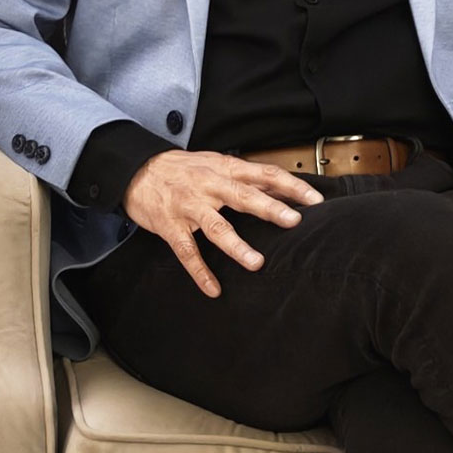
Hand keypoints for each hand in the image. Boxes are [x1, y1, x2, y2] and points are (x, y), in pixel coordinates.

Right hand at [123, 150, 324, 296]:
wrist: (137, 170)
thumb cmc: (183, 169)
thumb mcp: (215, 163)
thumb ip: (246, 176)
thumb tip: (282, 186)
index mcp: (225, 169)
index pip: (264, 173)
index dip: (290, 185)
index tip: (315, 198)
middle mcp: (209, 185)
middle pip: (243, 196)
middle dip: (269, 209)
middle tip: (294, 221)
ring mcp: (189, 206)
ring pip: (216, 227)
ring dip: (236, 246)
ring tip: (256, 263)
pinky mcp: (170, 226)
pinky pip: (187, 251)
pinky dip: (200, 272)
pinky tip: (213, 289)